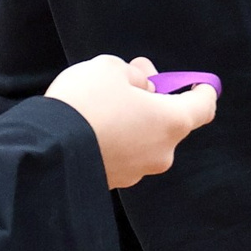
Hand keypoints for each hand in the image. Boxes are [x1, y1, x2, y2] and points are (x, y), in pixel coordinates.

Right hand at [44, 56, 214, 188]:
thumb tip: (143, 80)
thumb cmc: (84, 103)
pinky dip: (116, 140)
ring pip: (145, 139)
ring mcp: (139, 171)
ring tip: (101, 105)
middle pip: (170, 122)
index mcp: (172, 121)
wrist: (47, 149)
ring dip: (134, 122)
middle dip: (155, 101)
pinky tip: (91, 126)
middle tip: (131, 82)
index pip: (204, 106)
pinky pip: (124, 154)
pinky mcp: (115, 182)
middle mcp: (163, 152)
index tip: (197, 82)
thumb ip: (134, 72)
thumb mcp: (110, 68)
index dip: (202, 89)